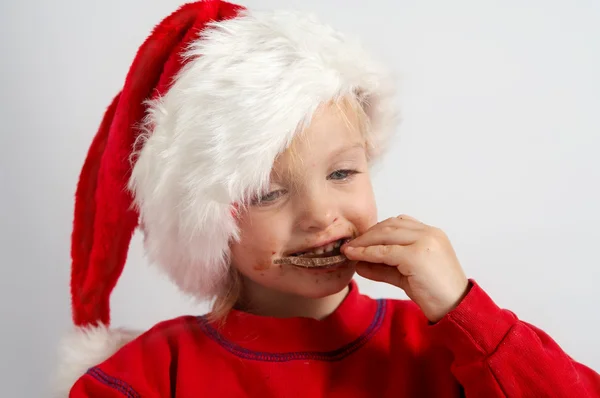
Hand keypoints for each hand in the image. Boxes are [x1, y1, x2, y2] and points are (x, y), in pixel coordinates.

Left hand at [341, 215, 468, 322]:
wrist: (456, 309)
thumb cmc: (435, 294)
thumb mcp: (406, 275)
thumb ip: (384, 267)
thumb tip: (359, 263)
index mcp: (431, 234)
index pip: (398, 223)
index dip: (377, 230)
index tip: (361, 240)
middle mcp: (429, 233)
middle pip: (390, 226)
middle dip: (367, 234)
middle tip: (350, 244)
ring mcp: (424, 242)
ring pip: (385, 235)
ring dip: (364, 242)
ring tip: (349, 250)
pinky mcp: (416, 256)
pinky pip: (384, 251)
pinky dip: (366, 253)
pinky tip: (355, 257)